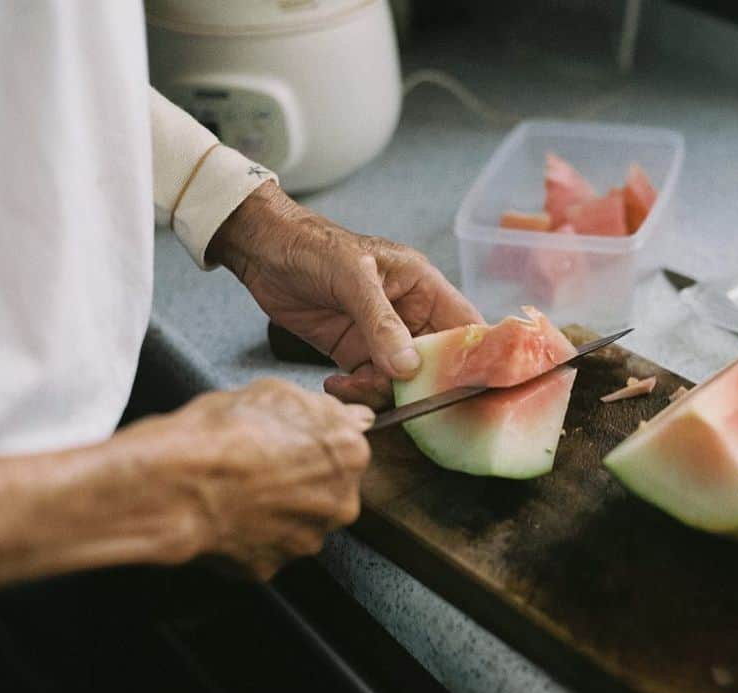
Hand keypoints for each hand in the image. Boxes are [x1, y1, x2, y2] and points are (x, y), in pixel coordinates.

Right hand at [129, 378, 373, 579]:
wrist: (176, 482)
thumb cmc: (222, 433)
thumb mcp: (276, 393)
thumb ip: (325, 409)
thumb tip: (352, 416)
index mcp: (349, 455)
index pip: (345, 450)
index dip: (311, 445)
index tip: (290, 444)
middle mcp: (339, 503)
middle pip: (327, 491)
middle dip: (300, 482)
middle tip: (261, 467)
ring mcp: (306, 539)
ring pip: (298, 523)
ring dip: (277, 511)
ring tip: (240, 491)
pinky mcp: (272, 567)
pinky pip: (265, 548)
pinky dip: (250, 536)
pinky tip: (228, 514)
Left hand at [207, 182, 483, 409]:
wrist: (262, 251)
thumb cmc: (313, 247)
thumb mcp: (352, 279)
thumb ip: (382, 324)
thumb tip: (409, 368)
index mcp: (424, 287)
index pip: (466, 326)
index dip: (475, 356)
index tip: (471, 386)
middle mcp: (410, 314)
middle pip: (437, 361)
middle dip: (424, 385)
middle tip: (404, 400)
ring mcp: (382, 337)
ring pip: (403, 380)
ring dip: (383, 391)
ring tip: (354, 384)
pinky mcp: (354, 352)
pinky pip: (370, 383)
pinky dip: (357, 391)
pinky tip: (335, 383)